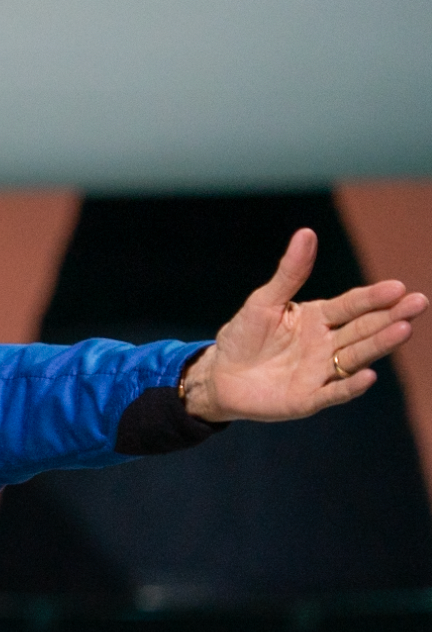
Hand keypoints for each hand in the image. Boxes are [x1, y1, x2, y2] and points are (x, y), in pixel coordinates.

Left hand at [180, 229, 425, 421]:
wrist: (219, 376)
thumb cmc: (244, 336)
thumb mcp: (264, 301)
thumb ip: (290, 273)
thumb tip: (306, 233)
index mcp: (319, 318)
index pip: (352, 305)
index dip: (373, 297)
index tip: (397, 287)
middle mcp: (327, 344)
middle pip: (363, 328)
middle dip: (391, 316)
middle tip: (418, 303)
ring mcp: (321, 372)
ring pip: (356, 356)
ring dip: (379, 344)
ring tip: (403, 329)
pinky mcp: (309, 399)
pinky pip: (334, 392)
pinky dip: (350, 386)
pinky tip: (368, 376)